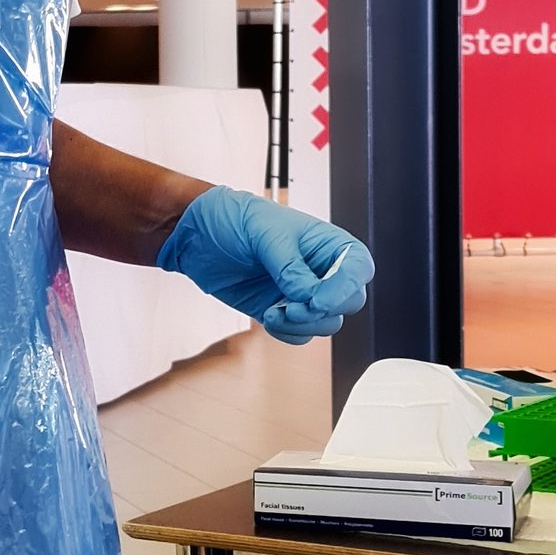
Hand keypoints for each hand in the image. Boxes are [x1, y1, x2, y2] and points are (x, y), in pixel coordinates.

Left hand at [156, 188, 373, 343]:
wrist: (197, 235)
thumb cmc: (233, 219)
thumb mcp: (264, 233)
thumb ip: (290, 266)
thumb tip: (308, 294)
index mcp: (326, 242)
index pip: (357, 269)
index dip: (345, 288)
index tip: (317, 298)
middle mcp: (320, 269)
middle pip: (349, 302)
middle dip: (323, 310)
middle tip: (294, 306)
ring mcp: (302, 293)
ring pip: (326, 323)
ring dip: (303, 324)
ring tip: (276, 310)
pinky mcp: (282, 311)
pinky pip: (301, 335)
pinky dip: (288, 332)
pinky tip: (268, 316)